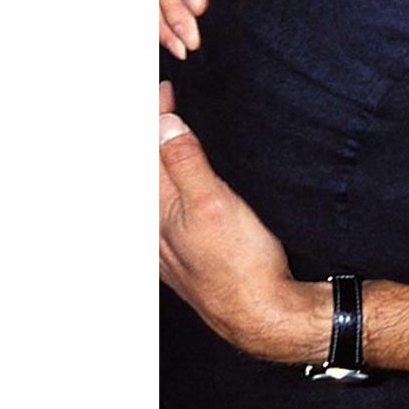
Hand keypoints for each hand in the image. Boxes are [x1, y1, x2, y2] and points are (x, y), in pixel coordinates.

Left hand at [158, 82, 329, 362]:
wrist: (264, 316)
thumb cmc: (241, 266)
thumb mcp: (214, 204)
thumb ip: (186, 162)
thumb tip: (163, 124)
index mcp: (156, 212)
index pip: (144, 153)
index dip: (153, 118)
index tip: (168, 92)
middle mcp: (156, 228)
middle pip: (147, 172)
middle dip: (155, 135)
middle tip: (170, 102)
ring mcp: (171, 244)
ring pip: (159, 191)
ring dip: (165, 158)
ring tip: (177, 131)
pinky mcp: (189, 253)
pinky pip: (172, 208)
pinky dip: (175, 182)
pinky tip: (190, 179)